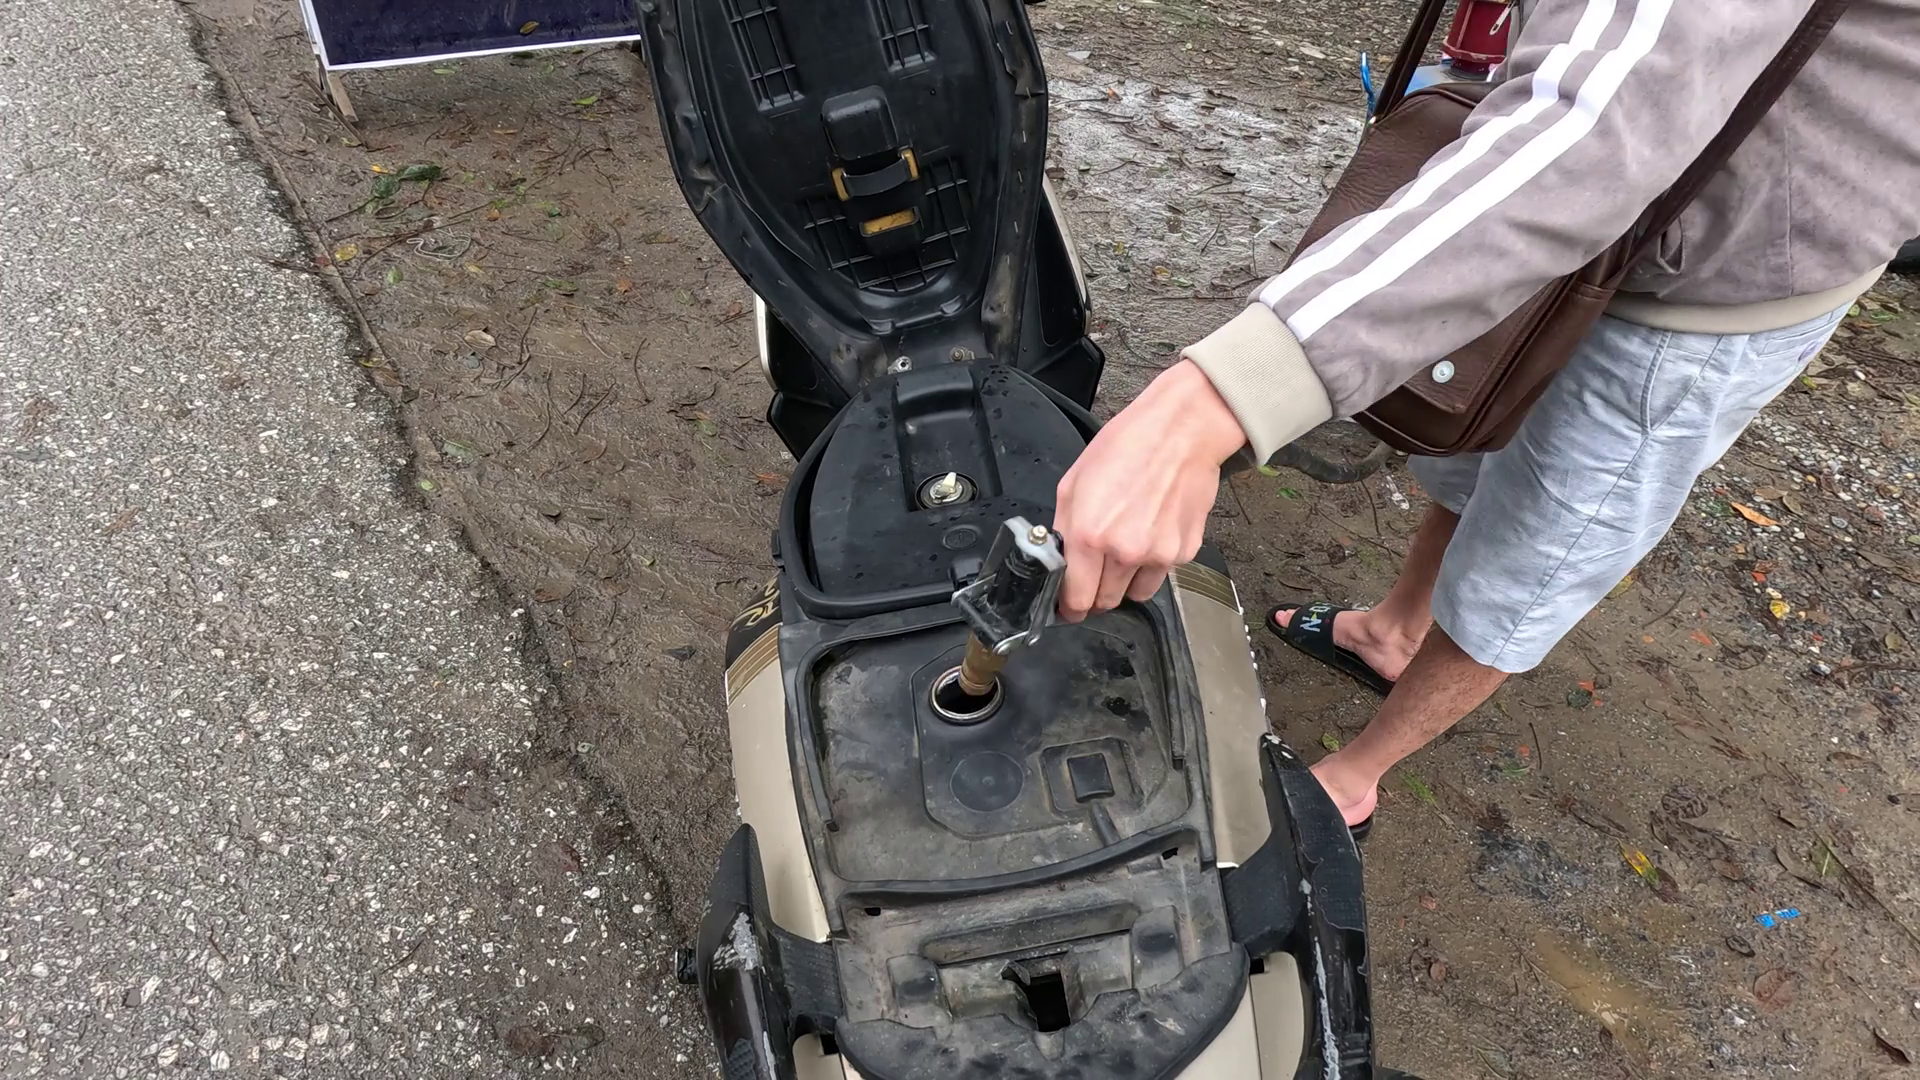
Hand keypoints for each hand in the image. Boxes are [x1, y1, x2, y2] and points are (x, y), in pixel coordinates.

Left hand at [1054, 359, 1247, 620]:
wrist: (1181, 431)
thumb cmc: (1128, 446)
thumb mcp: (1073, 483)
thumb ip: (1064, 528)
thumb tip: (1060, 559)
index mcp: (1089, 535)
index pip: (1076, 599)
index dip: (1069, 606)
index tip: (1069, 605)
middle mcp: (1124, 552)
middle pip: (1105, 602)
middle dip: (1096, 592)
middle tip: (1096, 570)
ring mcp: (1158, 555)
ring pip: (1135, 593)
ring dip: (1126, 581)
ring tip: (1127, 546)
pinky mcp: (1184, 551)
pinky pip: (1162, 574)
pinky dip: (1154, 563)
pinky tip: (1152, 531)